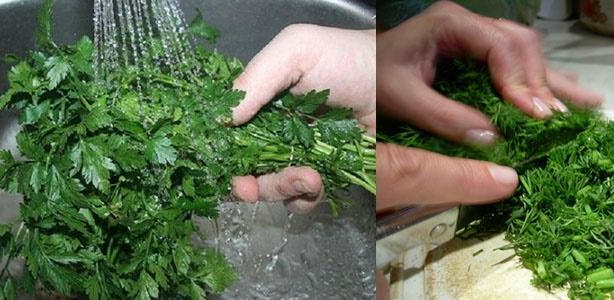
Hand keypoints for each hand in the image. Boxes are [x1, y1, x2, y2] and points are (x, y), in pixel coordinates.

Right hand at [230, 24, 375, 213]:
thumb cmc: (345, 56)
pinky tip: (320, 180)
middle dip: (247, 186)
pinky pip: (305, 198)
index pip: (226, 138)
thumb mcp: (294, 51)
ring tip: (309, 176)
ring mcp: (298, 154)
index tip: (229, 175)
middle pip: (244, 170)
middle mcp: (271, 131)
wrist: (392, 75)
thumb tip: (220, 120)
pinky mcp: (325, 171)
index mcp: (256, 104)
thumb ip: (254, 81)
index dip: (220, 161)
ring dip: (283, 188)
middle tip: (253, 189)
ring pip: (273, 188)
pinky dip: (308, 197)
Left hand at [376, 1, 602, 209]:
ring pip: (527, 56)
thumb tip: (492, 139)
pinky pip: (518, 67)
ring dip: (554, 83)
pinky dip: (543, 84)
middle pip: (522, 47)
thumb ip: (443, 116)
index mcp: (451, 24)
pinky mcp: (478, 59)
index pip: (500, 46)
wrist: (350, 68)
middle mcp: (470, 27)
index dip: (521, 80)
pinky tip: (572, 96)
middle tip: (559, 118)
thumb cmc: (369, 76)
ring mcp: (476, 40)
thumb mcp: (400, 97)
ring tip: (591, 104)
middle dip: (542, 83)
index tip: (536, 114)